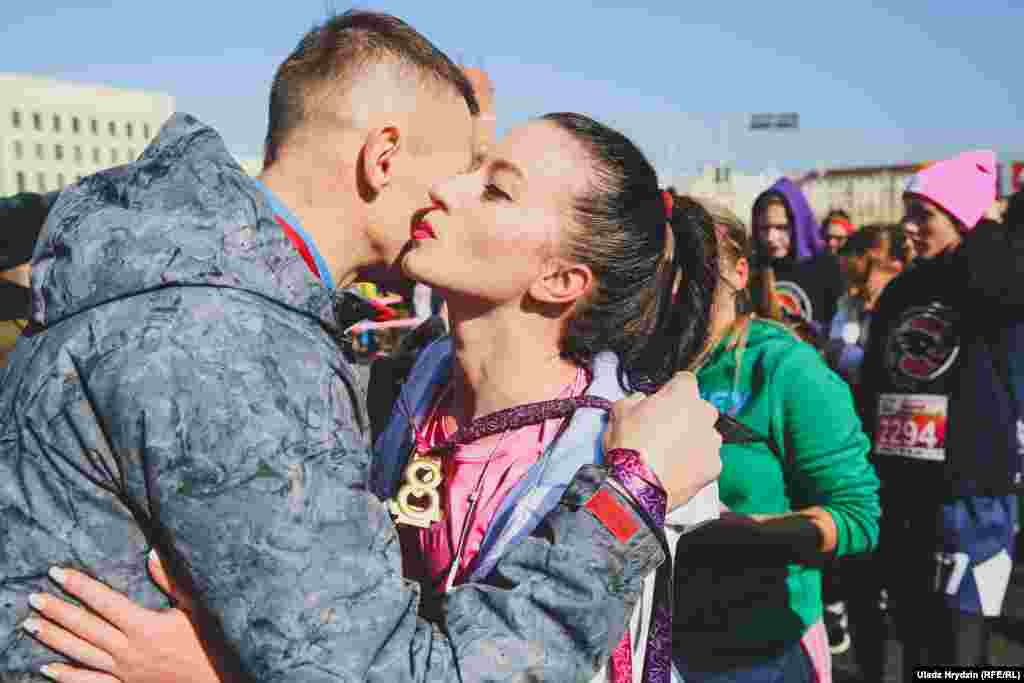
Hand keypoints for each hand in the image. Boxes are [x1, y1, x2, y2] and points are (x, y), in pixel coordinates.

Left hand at [22, 552, 225, 682]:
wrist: (216, 679)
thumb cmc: (210, 641)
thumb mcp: (197, 606)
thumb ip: (172, 580)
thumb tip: (153, 552)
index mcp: (145, 625)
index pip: (104, 601)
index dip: (80, 586)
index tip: (57, 573)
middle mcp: (129, 649)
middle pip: (86, 627)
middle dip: (58, 611)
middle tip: (34, 597)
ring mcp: (124, 671)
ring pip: (81, 653)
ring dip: (54, 639)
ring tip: (30, 624)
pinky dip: (67, 676)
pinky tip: (46, 668)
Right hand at [605, 371, 721, 508]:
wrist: (637, 487)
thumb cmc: (629, 448)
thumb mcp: (619, 411)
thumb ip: (634, 399)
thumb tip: (640, 401)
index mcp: (682, 395)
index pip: (685, 380)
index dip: (672, 389)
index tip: (664, 399)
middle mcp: (703, 414)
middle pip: (700, 407)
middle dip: (686, 414)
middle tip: (665, 428)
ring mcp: (712, 441)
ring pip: (706, 433)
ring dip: (693, 438)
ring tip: (670, 451)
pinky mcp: (714, 465)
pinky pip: (708, 458)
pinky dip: (697, 461)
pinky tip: (678, 467)